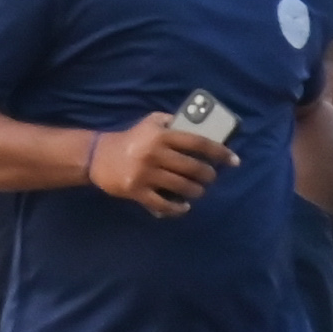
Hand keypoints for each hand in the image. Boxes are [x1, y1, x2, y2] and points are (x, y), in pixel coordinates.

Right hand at [84, 114, 228, 217]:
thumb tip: (200, 127)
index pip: (198, 143)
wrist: (97, 156)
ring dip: (196, 192)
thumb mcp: (150, 123)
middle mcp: (155, 153)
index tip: (234, 160)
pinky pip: (164, 205)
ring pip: (183, 187)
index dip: (219, 152)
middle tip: (209, 177)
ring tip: (197, 191)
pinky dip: (178, 209)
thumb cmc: (130, 139)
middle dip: (208, 176)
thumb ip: (171, 122)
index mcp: (161, 135)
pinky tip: (183, 207)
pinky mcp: (137, 191)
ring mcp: (146, 174)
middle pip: (194, 168)